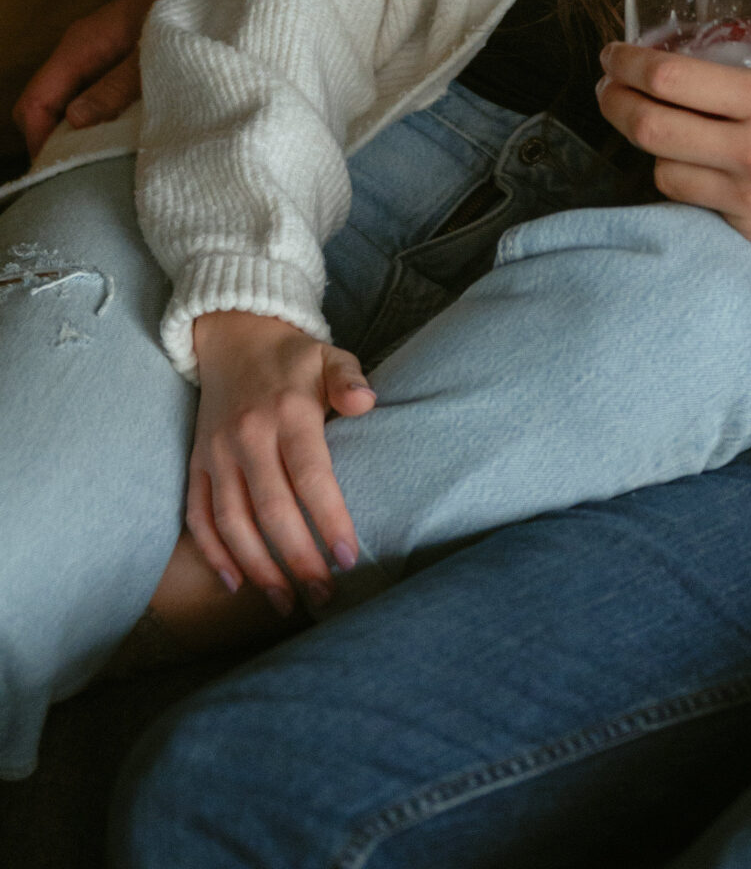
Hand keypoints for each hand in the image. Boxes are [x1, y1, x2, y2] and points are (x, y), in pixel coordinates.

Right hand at [11, 0, 180, 160]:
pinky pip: (94, 96)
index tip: (61, 171)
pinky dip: (100, 119)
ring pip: (70, 104)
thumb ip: (117, 84)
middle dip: (56, 141)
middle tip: (82, 173)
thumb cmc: (187, 7)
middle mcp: (82, 50)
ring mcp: (99, 56)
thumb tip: (74, 120)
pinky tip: (123, 137)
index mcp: (81, 44)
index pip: (34, 101)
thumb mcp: (155, 50)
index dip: (39, 139)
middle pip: (47, 106)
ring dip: (81, 132)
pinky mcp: (119, 62)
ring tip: (104, 161)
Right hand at [188, 311, 376, 613]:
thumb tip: (366, 403)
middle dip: (298, 560)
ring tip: (285, 602)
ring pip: (232, 522)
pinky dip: (213, 553)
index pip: (311, 476)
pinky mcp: (196, 463)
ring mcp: (217, 452)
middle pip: (272, 510)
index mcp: (288, 412)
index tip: (348, 559)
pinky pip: (198, 516)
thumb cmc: (294, 358)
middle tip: (324, 595)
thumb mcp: (330, 356)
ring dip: (257, 568)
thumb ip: (350, 379)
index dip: (329, 520)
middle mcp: (248, 436)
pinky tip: (236, 583)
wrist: (235, 337)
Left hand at [597, 29, 750, 263]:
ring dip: (648, 144)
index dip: (629, 63)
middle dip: (614, 102)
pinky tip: (693, 157)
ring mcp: (747, 199)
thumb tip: (744, 25)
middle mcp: (750, 154)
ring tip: (650, 121)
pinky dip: (686, 177)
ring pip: (662, 173)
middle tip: (608, 84)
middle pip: (649, 129)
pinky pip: (697, 202)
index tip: (614, 53)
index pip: (672, 80)